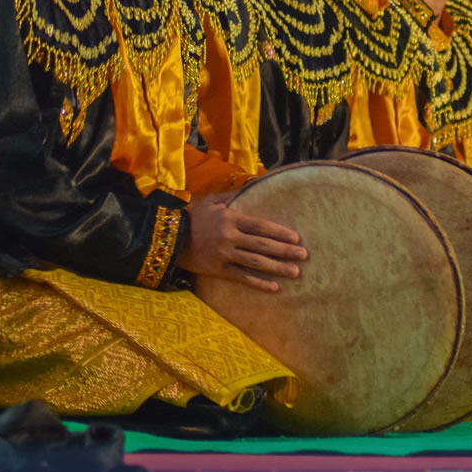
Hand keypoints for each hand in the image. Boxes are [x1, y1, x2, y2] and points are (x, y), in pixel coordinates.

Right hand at [179, 192, 305, 292]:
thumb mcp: (212, 201)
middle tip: (304, 255)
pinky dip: (259, 283)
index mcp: (231, 219)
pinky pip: (242, 278)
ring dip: (278, 268)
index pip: (261, 226)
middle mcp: (230, 237)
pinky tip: (275, 288)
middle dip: (285, 251)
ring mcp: (224, 255)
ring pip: (256, 262)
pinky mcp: (218, 270)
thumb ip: (233, 195)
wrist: (168, 239)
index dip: (280, 232)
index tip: (296, 238)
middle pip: (263, 245)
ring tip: (296, 272)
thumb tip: (253, 183)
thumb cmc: (192, 217)